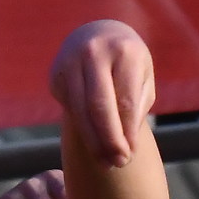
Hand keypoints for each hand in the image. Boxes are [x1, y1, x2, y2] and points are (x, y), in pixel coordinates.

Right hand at [49, 20, 157, 168]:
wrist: (99, 34)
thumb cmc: (128, 65)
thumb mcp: (142, 79)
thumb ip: (136, 108)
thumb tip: (126, 147)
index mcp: (125, 52)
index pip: (125, 101)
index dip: (127, 132)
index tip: (130, 155)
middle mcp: (95, 52)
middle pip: (99, 106)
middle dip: (108, 140)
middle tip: (117, 164)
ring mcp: (71, 60)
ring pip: (79, 110)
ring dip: (92, 141)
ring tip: (105, 163)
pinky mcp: (56, 72)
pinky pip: (69, 107)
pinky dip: (81, 128)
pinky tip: (92, 143)